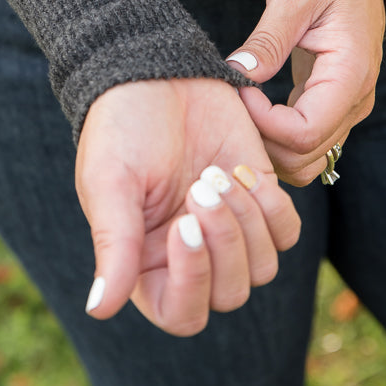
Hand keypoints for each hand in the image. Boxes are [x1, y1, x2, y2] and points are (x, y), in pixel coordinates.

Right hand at [75, 78, 300, 335]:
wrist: (155, 72)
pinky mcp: (257, 197)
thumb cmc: (120, 127)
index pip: (182, 313)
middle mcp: (190, 254)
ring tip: (217, 172)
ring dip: (246, 221)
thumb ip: (114, 248)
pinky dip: (271, 206)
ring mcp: (228, 227)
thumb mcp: (109, 184)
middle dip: (223, 241)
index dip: (191, 281)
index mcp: (146, 261)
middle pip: (229, 293)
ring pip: (263, 267)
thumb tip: (99, 310)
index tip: (184, 225)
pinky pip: (286, 231)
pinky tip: (242, 169)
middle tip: (201, 184)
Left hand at [227, 0, 385, 185]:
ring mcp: (343, 105)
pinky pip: (304, 141)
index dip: (264, 123)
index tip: (238, 91)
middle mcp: (353, 99)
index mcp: (349, 74)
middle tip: (229, 105)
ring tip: (238, 110)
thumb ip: (269, 39)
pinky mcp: (328, 102)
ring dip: (268, 146)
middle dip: (261, 140)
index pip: (305, 132)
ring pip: (306, 159)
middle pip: (305, 155)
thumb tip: (239, 76)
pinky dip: (275, 137)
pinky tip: (250, 108)